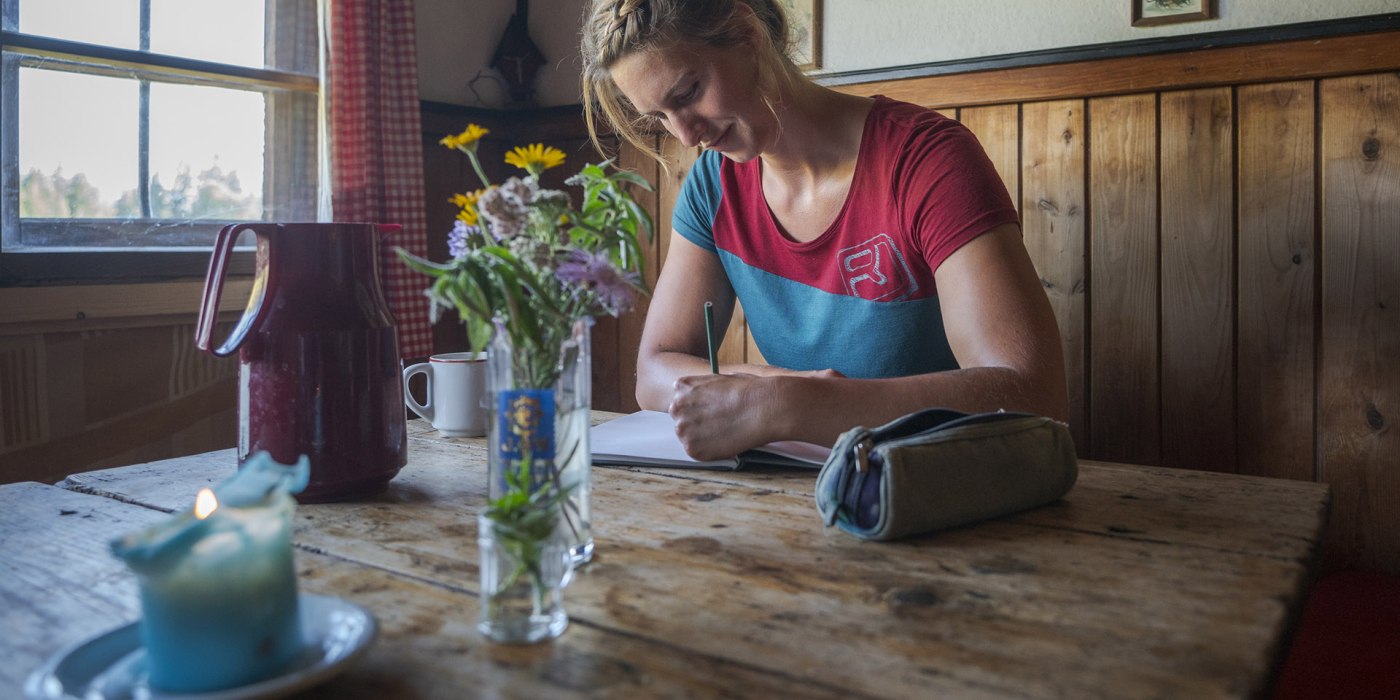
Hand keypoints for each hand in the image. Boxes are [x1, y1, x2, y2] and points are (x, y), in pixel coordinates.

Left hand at [667, 368, 843, 459]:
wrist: (764, 407)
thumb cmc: (749, 391)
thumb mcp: (720, 380)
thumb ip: (703, 389)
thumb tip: (702, 399)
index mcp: (681, 386)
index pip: (681, 401)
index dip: (698, 407)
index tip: (712, 410)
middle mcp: (677, 406)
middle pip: (682, 419)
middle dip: (698, 422)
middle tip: (721, 423)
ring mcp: (683, 428)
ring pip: (689, 436)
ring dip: (704, 436)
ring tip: (726, 430)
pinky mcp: (692, 448)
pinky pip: (697, 452)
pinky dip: (711, 450)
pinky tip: (726, 440)